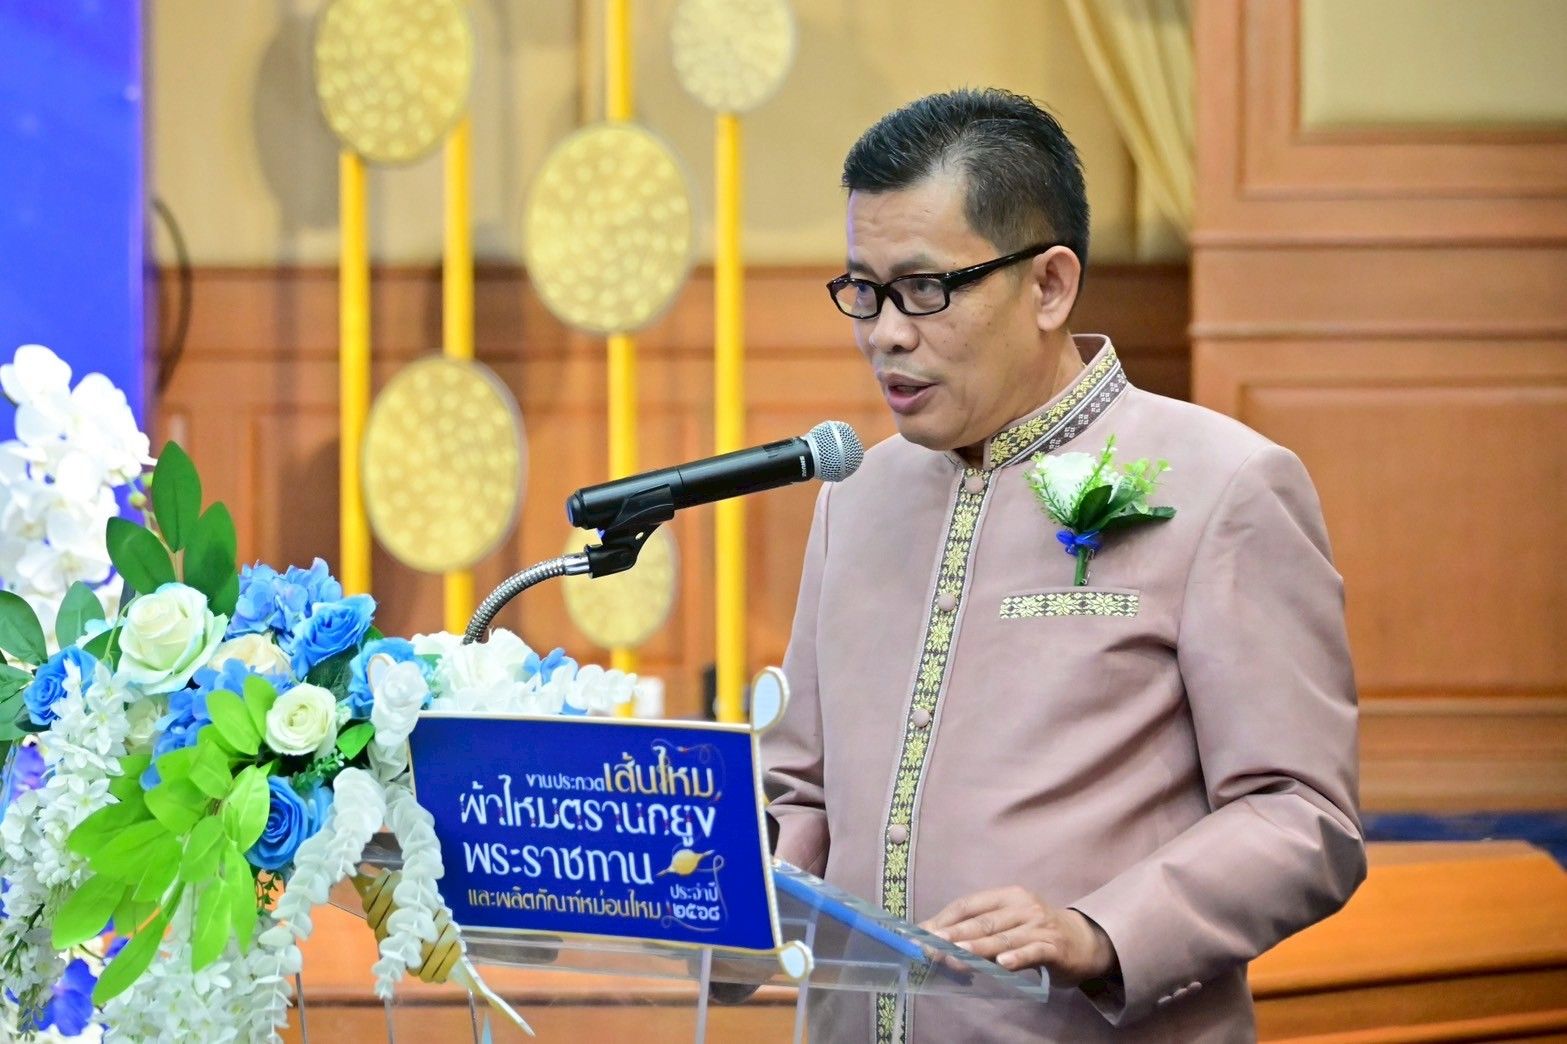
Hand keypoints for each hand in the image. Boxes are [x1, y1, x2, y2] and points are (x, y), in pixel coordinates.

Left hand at [919, 886, 1116, 987]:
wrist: (1083, 941)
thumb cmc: (1035, 932)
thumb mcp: (1008, 924)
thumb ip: (979, 930)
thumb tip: (937, 940)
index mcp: (1006, 895)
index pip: (969, 904)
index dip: (944, 919)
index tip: (922, 933)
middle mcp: (1022, 906)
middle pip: (982, 921)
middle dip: (954, 935)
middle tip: (931, 947)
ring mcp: (1039, 925)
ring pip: (1003, 938)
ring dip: (977, 948)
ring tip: (955, 956)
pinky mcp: (1054, 947)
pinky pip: (1032, 952)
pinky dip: (1017, 957)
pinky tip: (1002, 964)